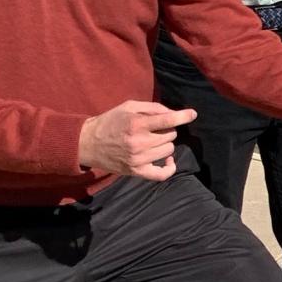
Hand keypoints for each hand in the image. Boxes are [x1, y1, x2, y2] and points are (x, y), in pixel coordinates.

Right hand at [78, 100, 195, 181]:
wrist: (88, 143)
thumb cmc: (110, 122)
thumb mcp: (128, 107)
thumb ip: (152, 107)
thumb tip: (173, 114)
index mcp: (137, 124)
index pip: (167, 120)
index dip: (183, 116)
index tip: (192, 114)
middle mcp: (139, 142)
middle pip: (171, 135)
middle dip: (167, 129)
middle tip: (155, 128)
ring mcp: (138, 159)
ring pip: (168, 150)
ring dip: (165, 144)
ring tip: (152, 140)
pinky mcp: (136, 172)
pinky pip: (162, 174)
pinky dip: (169, 167)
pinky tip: (169, 160)